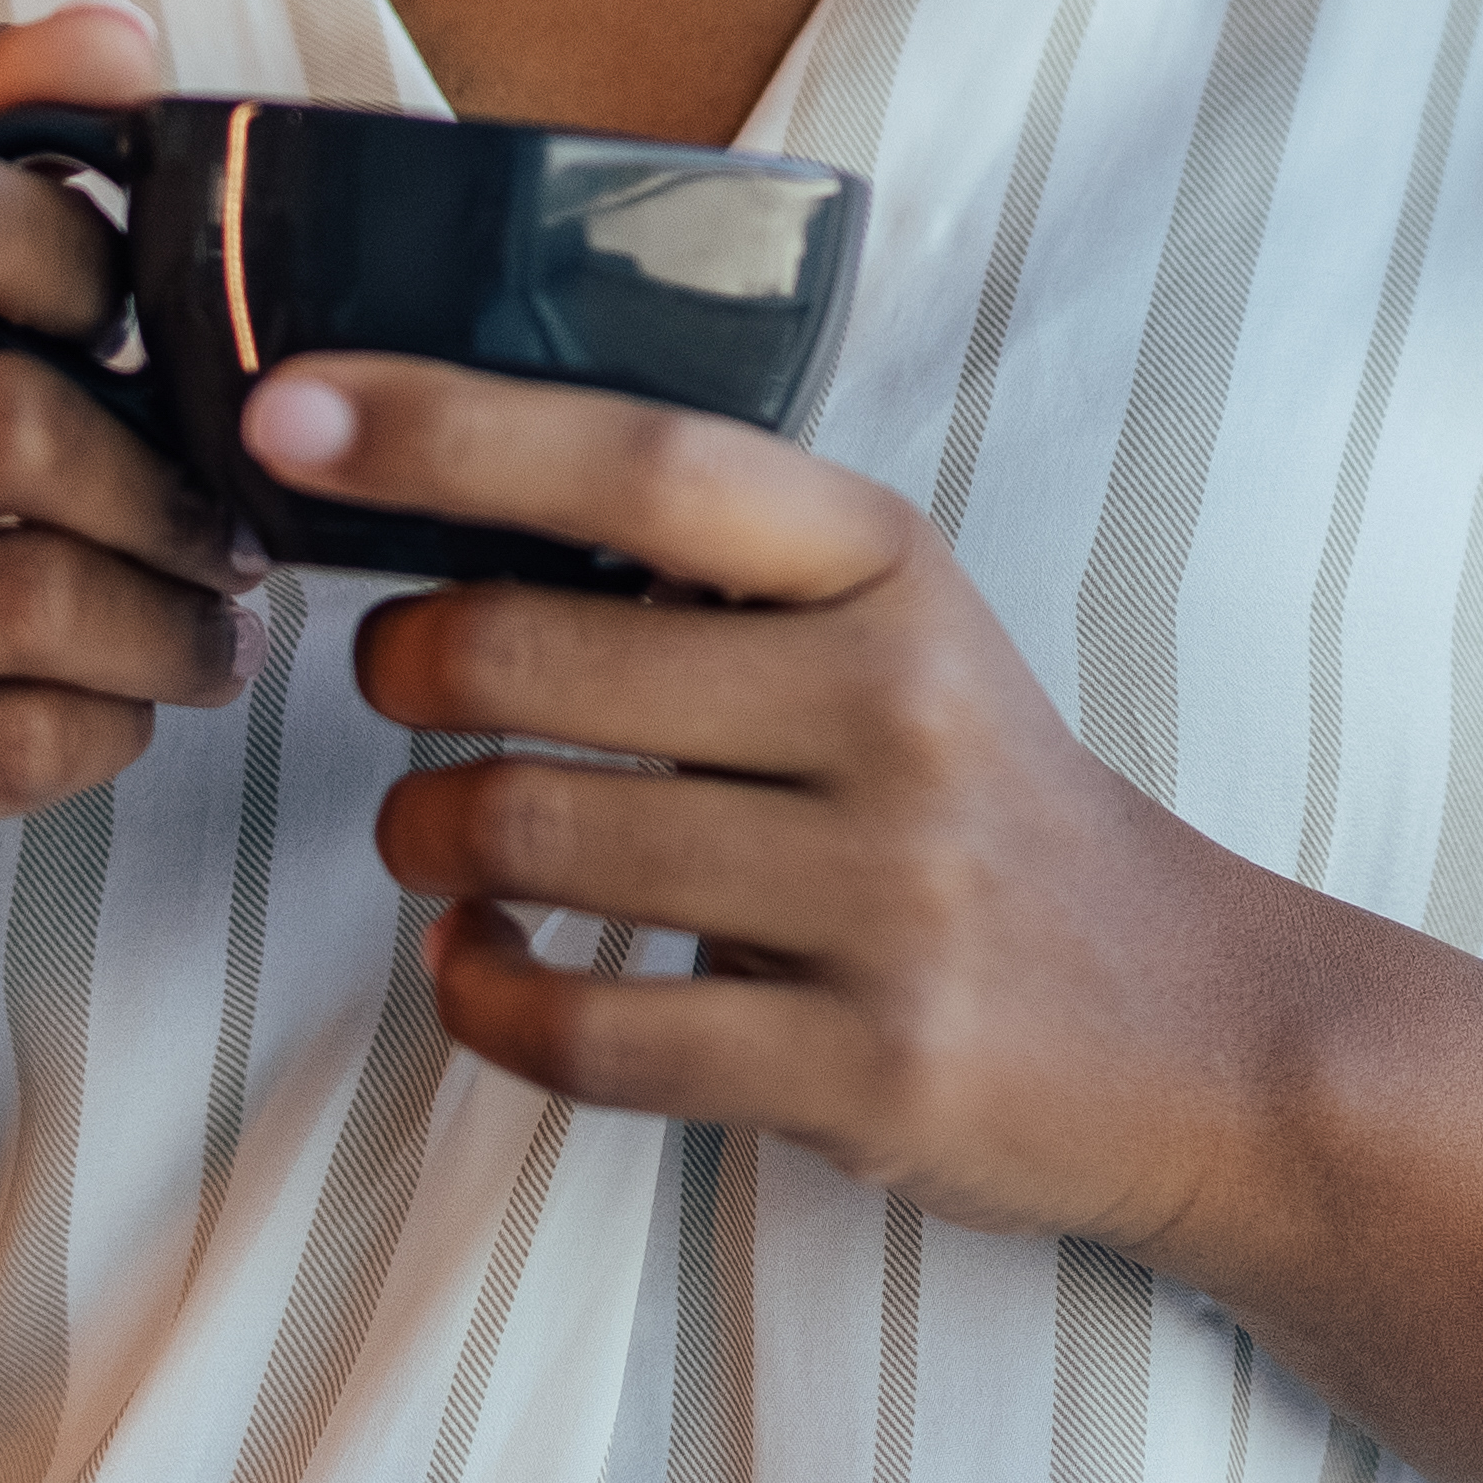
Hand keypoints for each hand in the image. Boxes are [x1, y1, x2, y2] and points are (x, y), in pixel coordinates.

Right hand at [0, 8, 258, 954]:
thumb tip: (114, 33)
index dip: (82, 255)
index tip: (137, 317)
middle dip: (161, 480)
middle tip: (228, 517)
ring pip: (21, 598)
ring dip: (168, 618)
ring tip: (212, 619)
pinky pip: (7, 743)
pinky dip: (111, 723)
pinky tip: (126, 702)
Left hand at [301, 362, 1286, 1259]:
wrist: (1194, 1029)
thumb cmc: (984, 806)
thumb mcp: (894, 633)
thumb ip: (716, 575)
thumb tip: (439, 504)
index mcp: (890, 569)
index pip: (641, 463)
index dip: (447, 428)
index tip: (288, 415)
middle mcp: (898, 710)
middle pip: (528, 663)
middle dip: (402, 671)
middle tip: (393, 685)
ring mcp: (887, 896)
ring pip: (531, 843)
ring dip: (424, 838)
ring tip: (435, 837)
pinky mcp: (861, 1067)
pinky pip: (584, 1030)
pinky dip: (485, 997)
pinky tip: (483, 965)